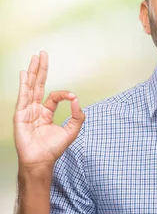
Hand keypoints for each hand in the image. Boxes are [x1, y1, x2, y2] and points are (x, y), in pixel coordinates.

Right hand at [13, 51, 84, 170]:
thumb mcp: (71, 131)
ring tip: (35, 57)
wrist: (41, 160)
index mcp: (46, 112)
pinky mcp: (21, 115)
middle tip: (43, 54)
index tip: (73, 97)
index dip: (64, 94)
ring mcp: (27, 111)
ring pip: (31, 87)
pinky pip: (23, 97)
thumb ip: (77, 116)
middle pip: (38, 84)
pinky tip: (25, 73)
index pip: (54, 96)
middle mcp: (35, 109)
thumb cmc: (53, 148)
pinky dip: (24, 84)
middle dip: (41, 69)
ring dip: (33, 71)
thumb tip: (77, 99)